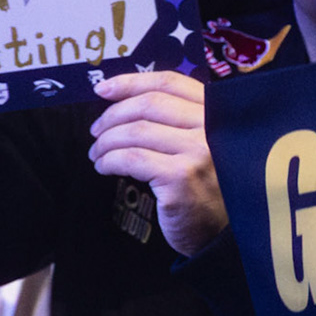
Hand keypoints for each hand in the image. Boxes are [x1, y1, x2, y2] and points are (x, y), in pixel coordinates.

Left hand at [89, 71, 224, 257]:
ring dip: (106, 141)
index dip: (130, 82)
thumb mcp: (197, 144)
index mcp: (215, 112)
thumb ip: (173, 119)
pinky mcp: (181, 177)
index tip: (102, 89)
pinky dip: (109, 160)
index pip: (169, 82)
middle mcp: (211, 127)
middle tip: (96, 131)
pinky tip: (104, 167)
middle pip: (149, 104)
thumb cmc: (203, 187)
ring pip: (136, 131)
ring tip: (97, 153)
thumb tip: (118, 98)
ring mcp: (198, 151)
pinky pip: (131, 158)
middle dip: (113, 115)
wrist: (219, 234)